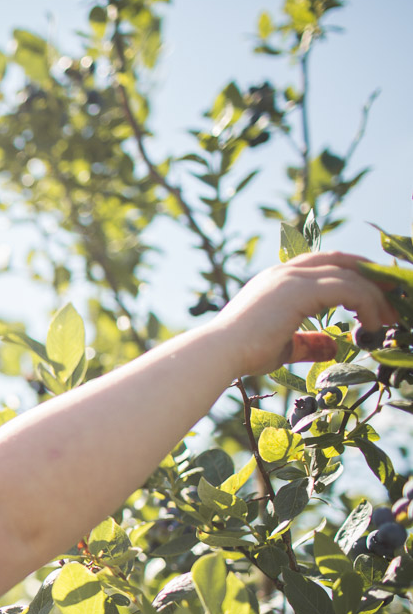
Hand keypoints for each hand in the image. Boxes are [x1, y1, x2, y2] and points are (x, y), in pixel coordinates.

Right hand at [209, 251, 396, 376]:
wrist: (219, 352)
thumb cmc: (242, 353)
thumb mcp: (282, 346)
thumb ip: (307, 342)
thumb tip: (333, 346)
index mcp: (277, 280)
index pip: (324, 265)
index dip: (352, 275)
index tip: (375, 294)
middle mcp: (285, 271)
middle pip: (341, 260)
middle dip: (371, 274)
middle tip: (395, 294)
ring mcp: (292, 277)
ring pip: (350, 274)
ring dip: (376, 295)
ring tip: (389, 320)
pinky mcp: (300, 289)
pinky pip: (348, 289)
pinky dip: (368, 304)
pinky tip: (373, 325)